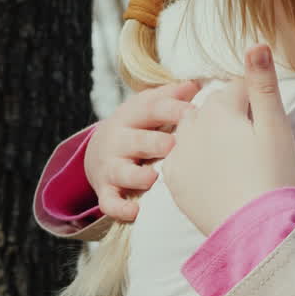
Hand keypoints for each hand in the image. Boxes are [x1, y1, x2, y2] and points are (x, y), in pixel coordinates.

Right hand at [86, 80, 200, 221]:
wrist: (98, 151)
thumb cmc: (137, 127)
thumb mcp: (147, 107)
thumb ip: (170, 96)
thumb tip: (195, 82)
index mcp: (132, 116)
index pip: (151, 109)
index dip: (171, 109)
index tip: (193, 112)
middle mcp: (119, 140)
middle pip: (136, 140)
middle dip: (153, 143)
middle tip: (172, 145)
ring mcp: (110, 166)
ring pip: (121, 171)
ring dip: (136, 175)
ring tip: (152, 177)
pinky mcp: (105, 190)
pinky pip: (109, 202)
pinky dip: (119, 208)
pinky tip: (134, 212)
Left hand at [164, 45, 294, 234]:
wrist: (255, 233)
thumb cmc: (274, 177)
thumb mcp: (276, 126)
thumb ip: (263, 82)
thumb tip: (255, 41)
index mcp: (219, 108)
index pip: (239, 89)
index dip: (258, 103)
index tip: (268, 125)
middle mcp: (191, 126)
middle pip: (213, 108)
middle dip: (230, 118)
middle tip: (253, 146)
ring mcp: (179, 154)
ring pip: (193, 131)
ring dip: (209, 137)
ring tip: (233, 160)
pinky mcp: (173, 181)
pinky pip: (181, 158)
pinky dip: (195, 161)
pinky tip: (215, 175)